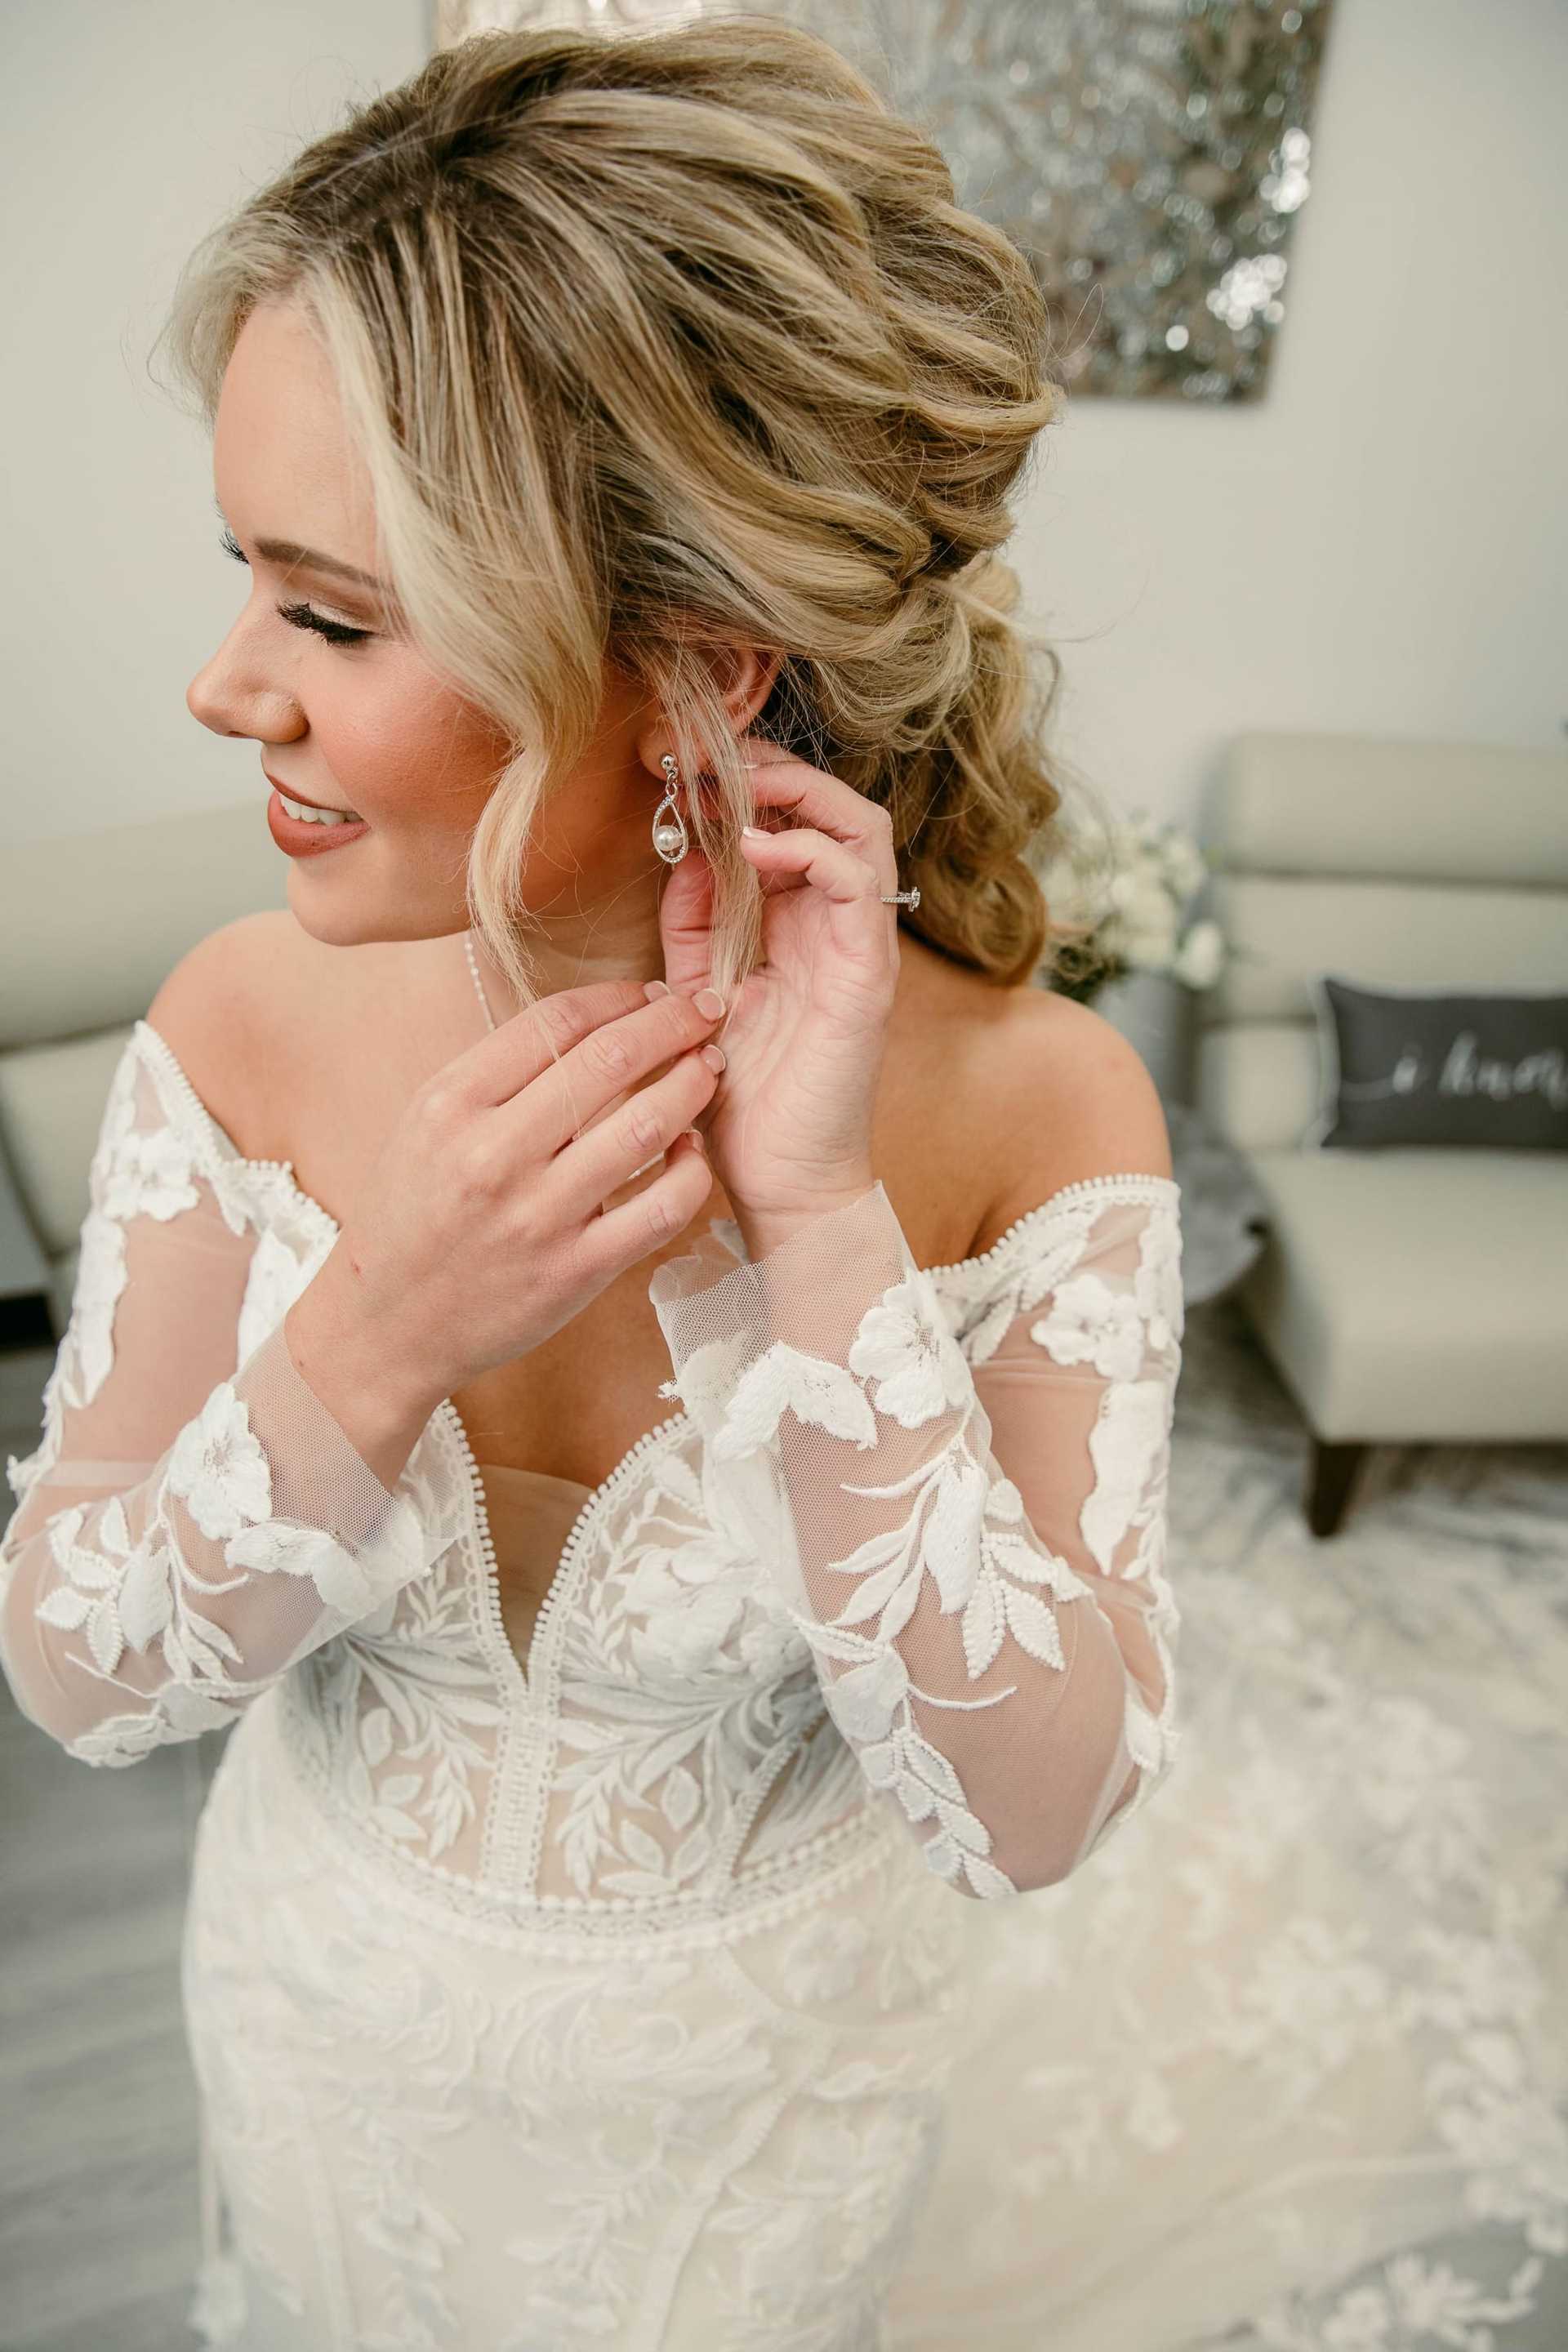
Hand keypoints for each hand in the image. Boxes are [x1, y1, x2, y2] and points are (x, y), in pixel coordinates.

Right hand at [289, 979, 726, 1410]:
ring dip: (692, 1086)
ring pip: (645, 1128)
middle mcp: (494, 1155)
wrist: (389, 1325)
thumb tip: (586, 1023)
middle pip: (609, 1061)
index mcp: (452, 1105)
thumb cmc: (411, 1217)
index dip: (619, 996)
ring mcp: (539, 1216)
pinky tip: (694, 1152)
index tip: (651, 992)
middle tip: (706, 1011)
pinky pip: (660, 1210)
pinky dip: (692, 1172)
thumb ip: (495, 1076)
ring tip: (710, 1067)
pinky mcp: (576, 1271)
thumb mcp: (425, 1126)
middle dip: (673, 1024)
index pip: (555, 1022)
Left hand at [656, 741, 899, 1236]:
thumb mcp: (698, 992)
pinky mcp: (868, 975)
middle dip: (773, 769)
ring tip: (738, 789)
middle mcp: (837, 928)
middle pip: (834, 807)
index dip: (746, 783)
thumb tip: (686, 854)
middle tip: (709, 760)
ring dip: (799, 793)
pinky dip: (811, 848)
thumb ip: (695, 925)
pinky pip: (859, 884)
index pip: (794, 822)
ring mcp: (858, 948)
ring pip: (861, 828)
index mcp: (799, 926)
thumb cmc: (743, 1102)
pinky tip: (754, 848)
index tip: (681, 771)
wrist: (778, 1185)